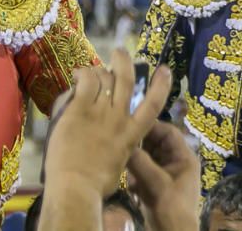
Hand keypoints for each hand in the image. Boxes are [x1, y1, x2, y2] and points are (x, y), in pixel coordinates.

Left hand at [42, 49, 171, 197]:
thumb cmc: (97, 186)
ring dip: (98, 70)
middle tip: (120, 52)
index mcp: (133, 133)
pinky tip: (77, 76)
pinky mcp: (80, 110)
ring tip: (87, 71)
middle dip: (124, 61)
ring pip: (105, 77)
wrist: (76, 188)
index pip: (154, 103)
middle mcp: (120, 118)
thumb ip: (122, 148)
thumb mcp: (120, 165)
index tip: (165, 70)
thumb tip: (119, 145)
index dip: (161, 84)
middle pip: (126, 79)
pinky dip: (83, 74)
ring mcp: (101, 112)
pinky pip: (86, 81)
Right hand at [127, 121, 200, 230]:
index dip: (151, 127)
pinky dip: (135, 179)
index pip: (168, 132)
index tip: (131, 127)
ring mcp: (166, 176)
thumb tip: (124, 143)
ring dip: (136, 165)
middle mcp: (176, 163)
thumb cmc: (171, 209)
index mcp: (184, 158)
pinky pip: (143, 173)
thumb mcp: (156, 184)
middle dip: (140, 148)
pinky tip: (132, 189)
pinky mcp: (156, 187)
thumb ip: (140, 162)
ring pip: (147, 159)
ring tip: (128, 173)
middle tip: (123, 149)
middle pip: (155, 145)